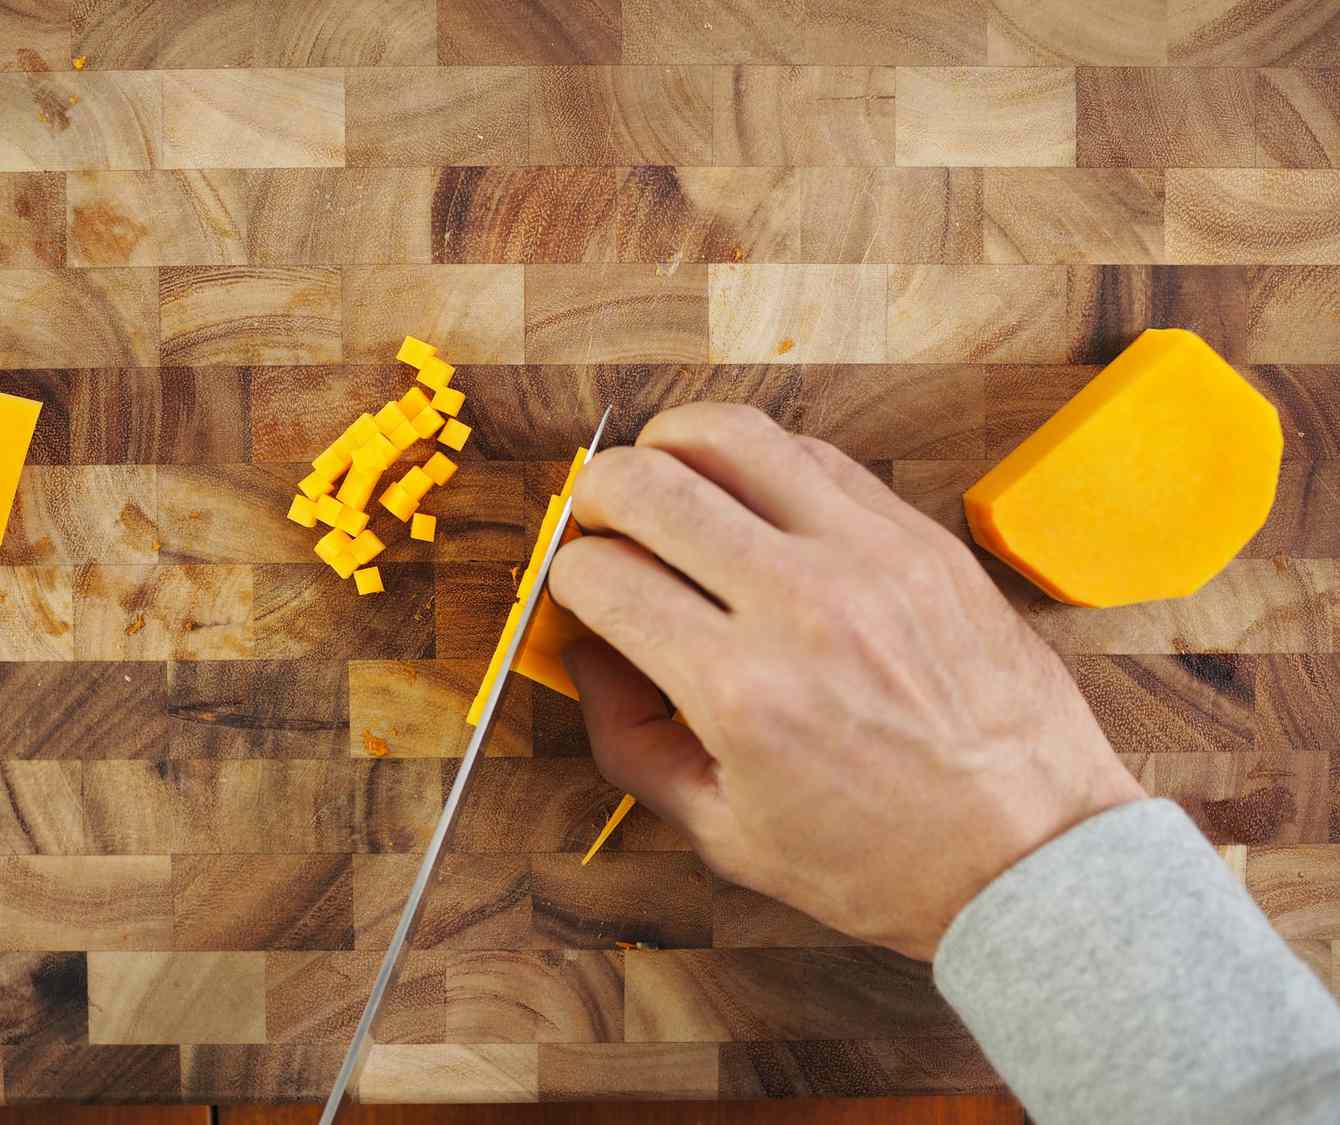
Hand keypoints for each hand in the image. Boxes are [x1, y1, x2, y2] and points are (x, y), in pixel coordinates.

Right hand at [548, 403, 1144, 960]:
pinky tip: (749, 497)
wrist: (1028, 850)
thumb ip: (631, 738)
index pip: (602, 577)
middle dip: (595, 494)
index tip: (578, 589)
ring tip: (664, 479)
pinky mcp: (917, 535)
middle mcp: (799, 603)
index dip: (567, 578)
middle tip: (597, 520)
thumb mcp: (726, 832)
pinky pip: (812, 453)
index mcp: (740, 691)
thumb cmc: (881, 861)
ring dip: (670, 445)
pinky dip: (758, 460)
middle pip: (648, 483)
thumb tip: (585, 649)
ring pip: (728, 434)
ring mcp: (866, 554)